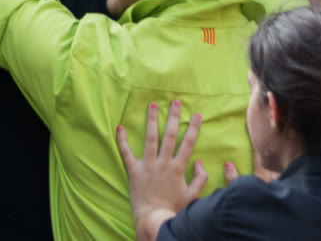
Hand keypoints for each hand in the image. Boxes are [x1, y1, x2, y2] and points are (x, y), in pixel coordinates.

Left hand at [116, 100, 210, 236]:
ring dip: (151, 120)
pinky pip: (126, 153)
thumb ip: (200, 179)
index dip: (193, 128)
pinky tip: (120, 127)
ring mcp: (148, 166)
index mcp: (178, 168)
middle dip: (173, 117)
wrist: (155, 219)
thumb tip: (200, 162)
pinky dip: (122, 140)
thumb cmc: (174, 209)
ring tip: (152, 104)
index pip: (188, 143)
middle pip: (169, 135)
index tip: (197, 114)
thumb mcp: (193, 196)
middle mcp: (163, 163)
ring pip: (150, 138)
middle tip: (176, 101)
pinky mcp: (134, 171)